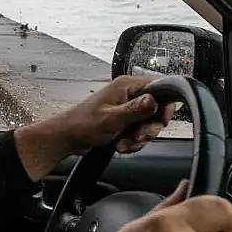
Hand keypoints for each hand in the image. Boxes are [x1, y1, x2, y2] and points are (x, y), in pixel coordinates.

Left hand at [14, 76, 176, 179]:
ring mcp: (126, 108)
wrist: (67, 138)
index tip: (161, 121)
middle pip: (156, 110)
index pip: (160, 89)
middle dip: (148, 129)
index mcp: (126, 86)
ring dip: (138, 139)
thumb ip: (136, 110)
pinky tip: (120, 145)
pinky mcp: (123, 120)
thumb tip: (155, 101)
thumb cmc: (82, 124)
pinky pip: (138, 132)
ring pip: (148, 124)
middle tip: (137, 136)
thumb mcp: (111, 119)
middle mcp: (128, 94)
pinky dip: (132, 142)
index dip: (164, 106)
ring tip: (123, 143)